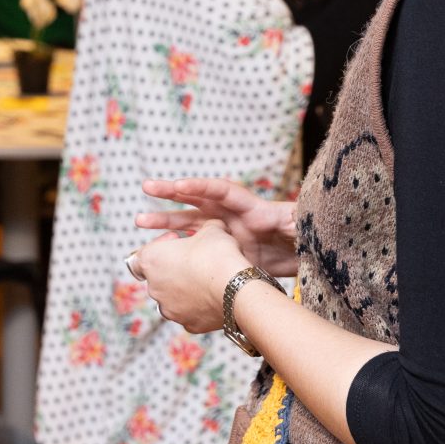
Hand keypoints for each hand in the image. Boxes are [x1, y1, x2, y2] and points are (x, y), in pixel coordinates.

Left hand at [135, 221, 250, 332]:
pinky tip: (214, 297)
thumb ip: (203, 228)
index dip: (159, 248)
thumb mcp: (211, 229)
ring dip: (183, 290)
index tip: (177, 242)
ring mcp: (170, 309)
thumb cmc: (218, 255)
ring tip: (205, 280)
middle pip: (157, 278)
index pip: (141, 256)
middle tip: (195, 261)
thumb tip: (213, 226)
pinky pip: (189, 314)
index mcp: (150, 261)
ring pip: (172, 299)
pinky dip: (198, 307)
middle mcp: (153, 288)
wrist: (237, 288)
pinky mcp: (188, 325)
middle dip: (173, 269)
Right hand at [137, 177, 297, 274]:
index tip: (179, 185)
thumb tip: (293, 216)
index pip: (221, 190)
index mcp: (249, 206)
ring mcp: (225, 233)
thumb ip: (293, 219)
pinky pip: (194, 247)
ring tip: (140, 221)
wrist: (303, 258)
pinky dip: (178, 248)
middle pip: (197, 200)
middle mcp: (231, 216)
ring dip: (165, 222)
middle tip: (146, 187)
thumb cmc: (304, 237)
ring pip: (189, 224)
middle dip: (171, 193)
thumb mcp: (301, 226)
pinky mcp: (222, 252)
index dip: (200, 186)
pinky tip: (158, 252)